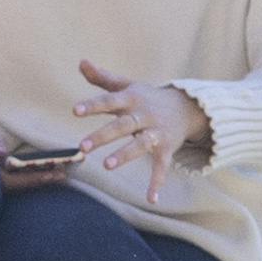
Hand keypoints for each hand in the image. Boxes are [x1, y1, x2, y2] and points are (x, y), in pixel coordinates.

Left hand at [70, 62, 211, 182]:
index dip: (93, 105)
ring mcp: (156, 133)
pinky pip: (162, 167)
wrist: (186, 106)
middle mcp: (144, 115)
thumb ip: (102, 78)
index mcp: (131, 99)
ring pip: (139, 145)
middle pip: (122, 125)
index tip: (75, 111)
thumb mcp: (126, 86)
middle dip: (102, 136)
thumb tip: (81, 62)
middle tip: (82, 146)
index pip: (109, 101)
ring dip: (124, 155)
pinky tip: (150, 199)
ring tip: (106, 166)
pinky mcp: (166, 148)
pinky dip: (156, 182)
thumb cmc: (146, 97)